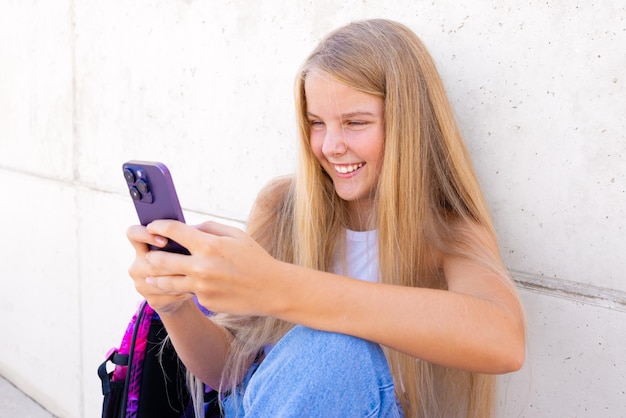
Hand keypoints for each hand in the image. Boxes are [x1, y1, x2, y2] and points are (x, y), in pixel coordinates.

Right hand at [126, 224, 194, 312]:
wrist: (180, 292)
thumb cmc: (181, 262)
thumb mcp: (178, 248)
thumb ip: (179, 239)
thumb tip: (192, 233)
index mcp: (141, 248)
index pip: (133, 233)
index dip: (145, 235)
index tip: (164, 241)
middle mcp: (137, 266)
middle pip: (153, 260)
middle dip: (175, 261)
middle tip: (193, 260)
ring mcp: (142, 285)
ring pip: (163, 278)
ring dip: (183, 276)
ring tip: (199, 273)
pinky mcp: (153, 301)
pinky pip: (172, 293)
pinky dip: (186, 289)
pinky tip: (196, 287)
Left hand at [142, 220, 281, 315]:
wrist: (272, 289)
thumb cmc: (255, 258)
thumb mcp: (236, 234)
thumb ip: (208, 228)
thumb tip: (186, 228)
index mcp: (209, 245)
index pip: (173, 231)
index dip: (158, 227)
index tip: (152, 227)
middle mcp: (201, 267)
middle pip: (161, 259)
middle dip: (152, 255)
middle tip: (148, 253)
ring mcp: (201, 287)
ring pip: (167, 282)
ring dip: (156, 277)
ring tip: (150, 275)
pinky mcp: (205, 302)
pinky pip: (190, 292)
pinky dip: (188, 288)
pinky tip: (190, 286)